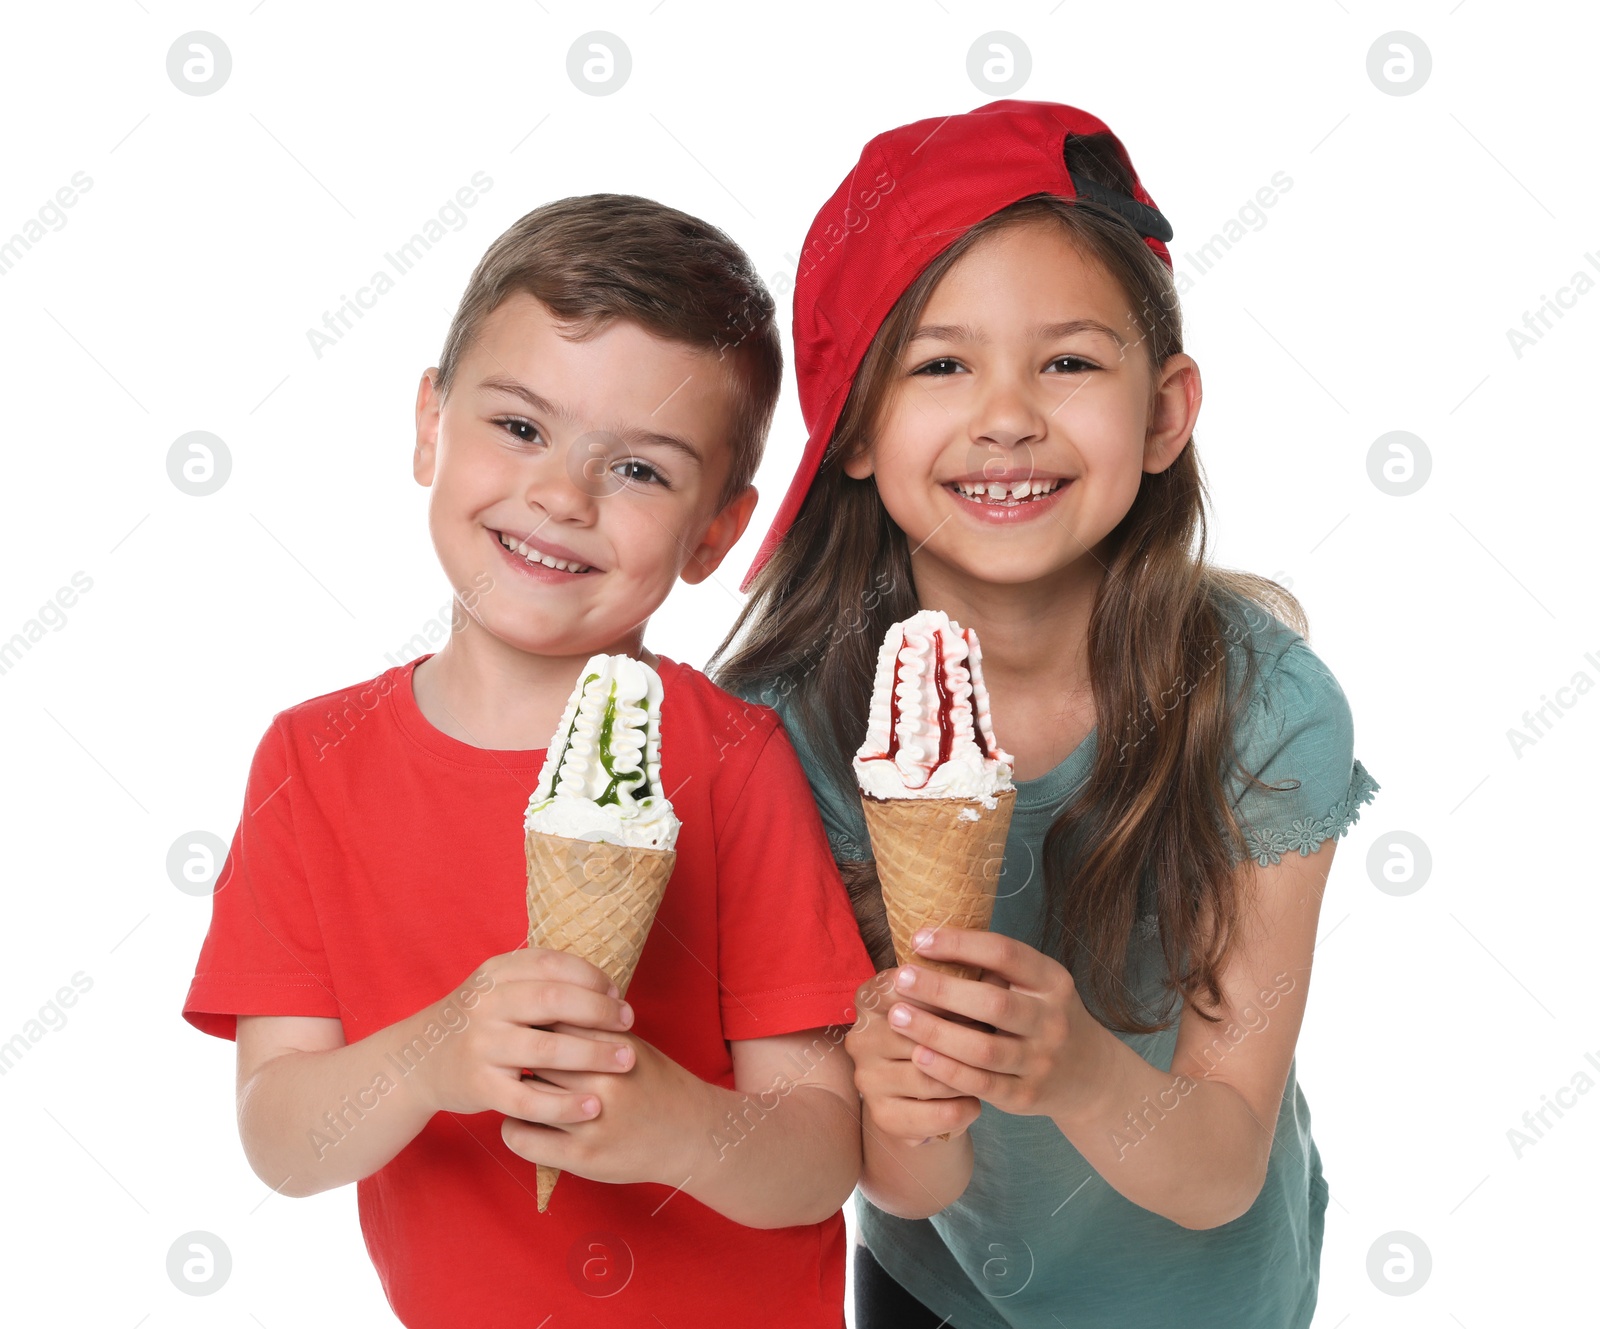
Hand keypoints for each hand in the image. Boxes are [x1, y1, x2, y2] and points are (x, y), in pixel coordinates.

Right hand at [413, 948, 635, 1125]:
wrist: (419, 1061)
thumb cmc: (480, 1022)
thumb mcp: (499, 988)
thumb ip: (542, 981)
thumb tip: (606, 986)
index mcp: (496, 974)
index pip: (553, 965)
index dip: (591, 977)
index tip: (616, 994)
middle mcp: (486, 1004)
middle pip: (554, 1001)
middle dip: (600, 1012)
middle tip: (629, 1023)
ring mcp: (481, 1045)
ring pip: (547, 1050)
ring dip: (593, 1054)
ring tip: (626, 1060)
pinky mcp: (479, 1086)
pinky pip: (527, 1099)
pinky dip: (563, 1105)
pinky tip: (592, 1106)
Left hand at [500, 1030, 711, 1187]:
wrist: (690, 1133)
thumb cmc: (652, 1083)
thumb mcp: (628, 1046)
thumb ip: (587, 1031)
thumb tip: (533, 1018)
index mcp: (613, 1047)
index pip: (553, 1021)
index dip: (535, 1026)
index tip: (528, 1033)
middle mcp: (602, 1082)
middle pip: (536, 1056)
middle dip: (524, 1057)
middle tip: (518, 1063)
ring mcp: (591, 1122)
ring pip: (525, 1095)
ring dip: (517, 1092)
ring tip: (521, 1092)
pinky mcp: (582, 1158)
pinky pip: (522, 1138)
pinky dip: (514, 1128)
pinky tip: (526, 1123)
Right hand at [845, 970, 981, 1144]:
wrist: (919, 1097)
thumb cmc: (939, 1034)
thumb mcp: (944, 1005)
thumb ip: (964, 985)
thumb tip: (997, 975)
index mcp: (870, 1000)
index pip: (905, 987)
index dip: (947, 993)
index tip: (982, 996)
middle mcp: (861, 1038)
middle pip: (920, 1033)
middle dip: (964, 1036)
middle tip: (997, 1038)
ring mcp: (868, 1079)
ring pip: (931, 1076)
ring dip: (966, 1075)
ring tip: (990, 1071)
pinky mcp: (884, 1116)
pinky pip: (935, 1114)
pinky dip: (963, 1109)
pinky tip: (975, 1101)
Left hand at [887, 927, 1110, 1121]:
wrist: (1089, 1074)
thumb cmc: (1042, 1016)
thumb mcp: (1036, 985)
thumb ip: (995, 970)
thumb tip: (927, 944)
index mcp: (1052, 981)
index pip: (1006, 954)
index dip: (960, 944)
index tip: (919, 939)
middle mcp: (1052, 1020)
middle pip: (993, 1003)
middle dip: (942, 989)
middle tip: (901, 978)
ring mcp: (1041, 1061)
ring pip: (983, 1049)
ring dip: (936, 1033)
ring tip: (898, 1017)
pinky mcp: (1026, 1096)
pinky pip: (982, 1084)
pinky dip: (947, 1070)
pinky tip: (918, 1056)